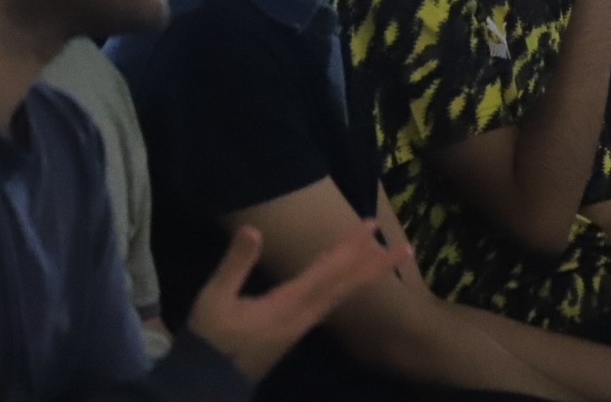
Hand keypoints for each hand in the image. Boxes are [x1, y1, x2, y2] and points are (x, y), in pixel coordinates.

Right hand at [187, 221, 407, 379]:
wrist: (205, 383)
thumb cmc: (209, 340)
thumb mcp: (214, 299)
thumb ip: (235, 264)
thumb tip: (253, 229)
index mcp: (288, 304)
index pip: (328, 271)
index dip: (350, 248)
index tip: (371, 227)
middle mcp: (303, 315)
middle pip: (345, 285)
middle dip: (373, 265)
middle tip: (404, 248)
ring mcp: (301, 325)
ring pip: (340, 295)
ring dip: (362, 275)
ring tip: (382, 257)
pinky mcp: (294, 331)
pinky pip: (329, 303)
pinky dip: (344, 287)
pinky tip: (348, 281)